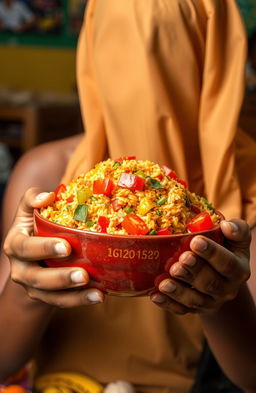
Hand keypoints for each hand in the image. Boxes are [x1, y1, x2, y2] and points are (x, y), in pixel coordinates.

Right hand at [3, 187, 103, 306]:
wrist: (32, 253)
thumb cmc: (35, 225)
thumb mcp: (29, 210)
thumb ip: (33, 198)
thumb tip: (48, 196)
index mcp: (15, 245)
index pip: (25, 248)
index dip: (44, 248)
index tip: (66, 247)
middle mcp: (21, 269)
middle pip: (37, 278)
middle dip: (60, 278)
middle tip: (83, 275)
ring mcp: (33, 286)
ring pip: (51, 296)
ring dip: (74, 296)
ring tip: (97, 292)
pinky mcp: (46, 297)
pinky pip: (62, 303)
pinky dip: (80, 301)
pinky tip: (99, 296)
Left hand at [151, 219, 250, 313]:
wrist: (222, 275)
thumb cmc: (226, 248)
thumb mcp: (236, 239)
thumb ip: (237, 229)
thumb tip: (226, 225)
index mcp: (238, 270)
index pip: (227, 263)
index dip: (212, 253)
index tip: (196, 241)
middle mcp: (227, 289)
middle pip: (210, 283)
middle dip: (194, 271)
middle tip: (181, 259)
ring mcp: (210, 302)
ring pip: (195, 299)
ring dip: (179, 291)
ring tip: (164, 282)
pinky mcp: (195, 309)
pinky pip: (181, 310)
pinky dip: (168, 304)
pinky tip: (155, 296)